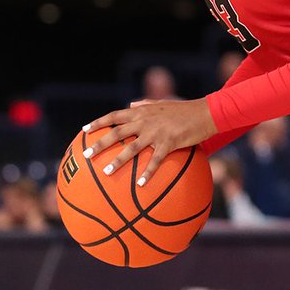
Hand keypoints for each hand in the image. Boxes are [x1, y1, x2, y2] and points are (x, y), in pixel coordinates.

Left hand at [83, 99, 216, 185]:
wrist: (204, 113)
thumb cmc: (183, 110)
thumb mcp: (162, 104)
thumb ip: (144, 105)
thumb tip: (130, 106)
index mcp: (142, 112)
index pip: (115, 115)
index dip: (99, 122)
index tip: (84, 130)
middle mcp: (145, 121)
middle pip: (117, 132)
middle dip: (100, 143)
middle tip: (87, 155)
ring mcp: (156, 132)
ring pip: (132, 147)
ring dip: (118, 160)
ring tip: (106, 172)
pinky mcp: (168, 142)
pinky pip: (155, 160)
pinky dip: (147, 172)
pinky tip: (140, 184)